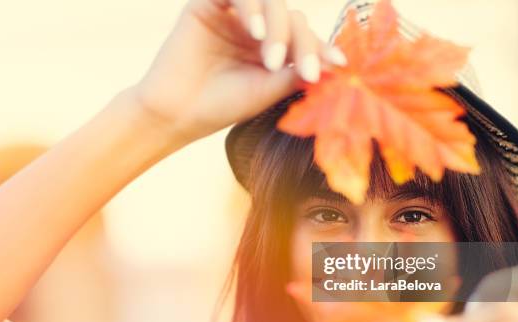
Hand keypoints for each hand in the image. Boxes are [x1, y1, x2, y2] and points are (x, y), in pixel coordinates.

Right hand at [128, 0, 345, 146]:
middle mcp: (255, 28)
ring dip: (279, 27)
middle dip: (304, 44)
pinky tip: (256, 33)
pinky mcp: (210, 3)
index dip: (322, 47)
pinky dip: (253, 8)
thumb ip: (296, 71)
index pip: (303, 37)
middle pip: (292, 18)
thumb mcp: (268, 90)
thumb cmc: (221, 106)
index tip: (340, 64)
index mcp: (270, 48)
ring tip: (272, 59)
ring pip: (271, 1)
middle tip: (305, 72)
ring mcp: (234, 15)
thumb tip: (335, 63)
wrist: (177, 114)